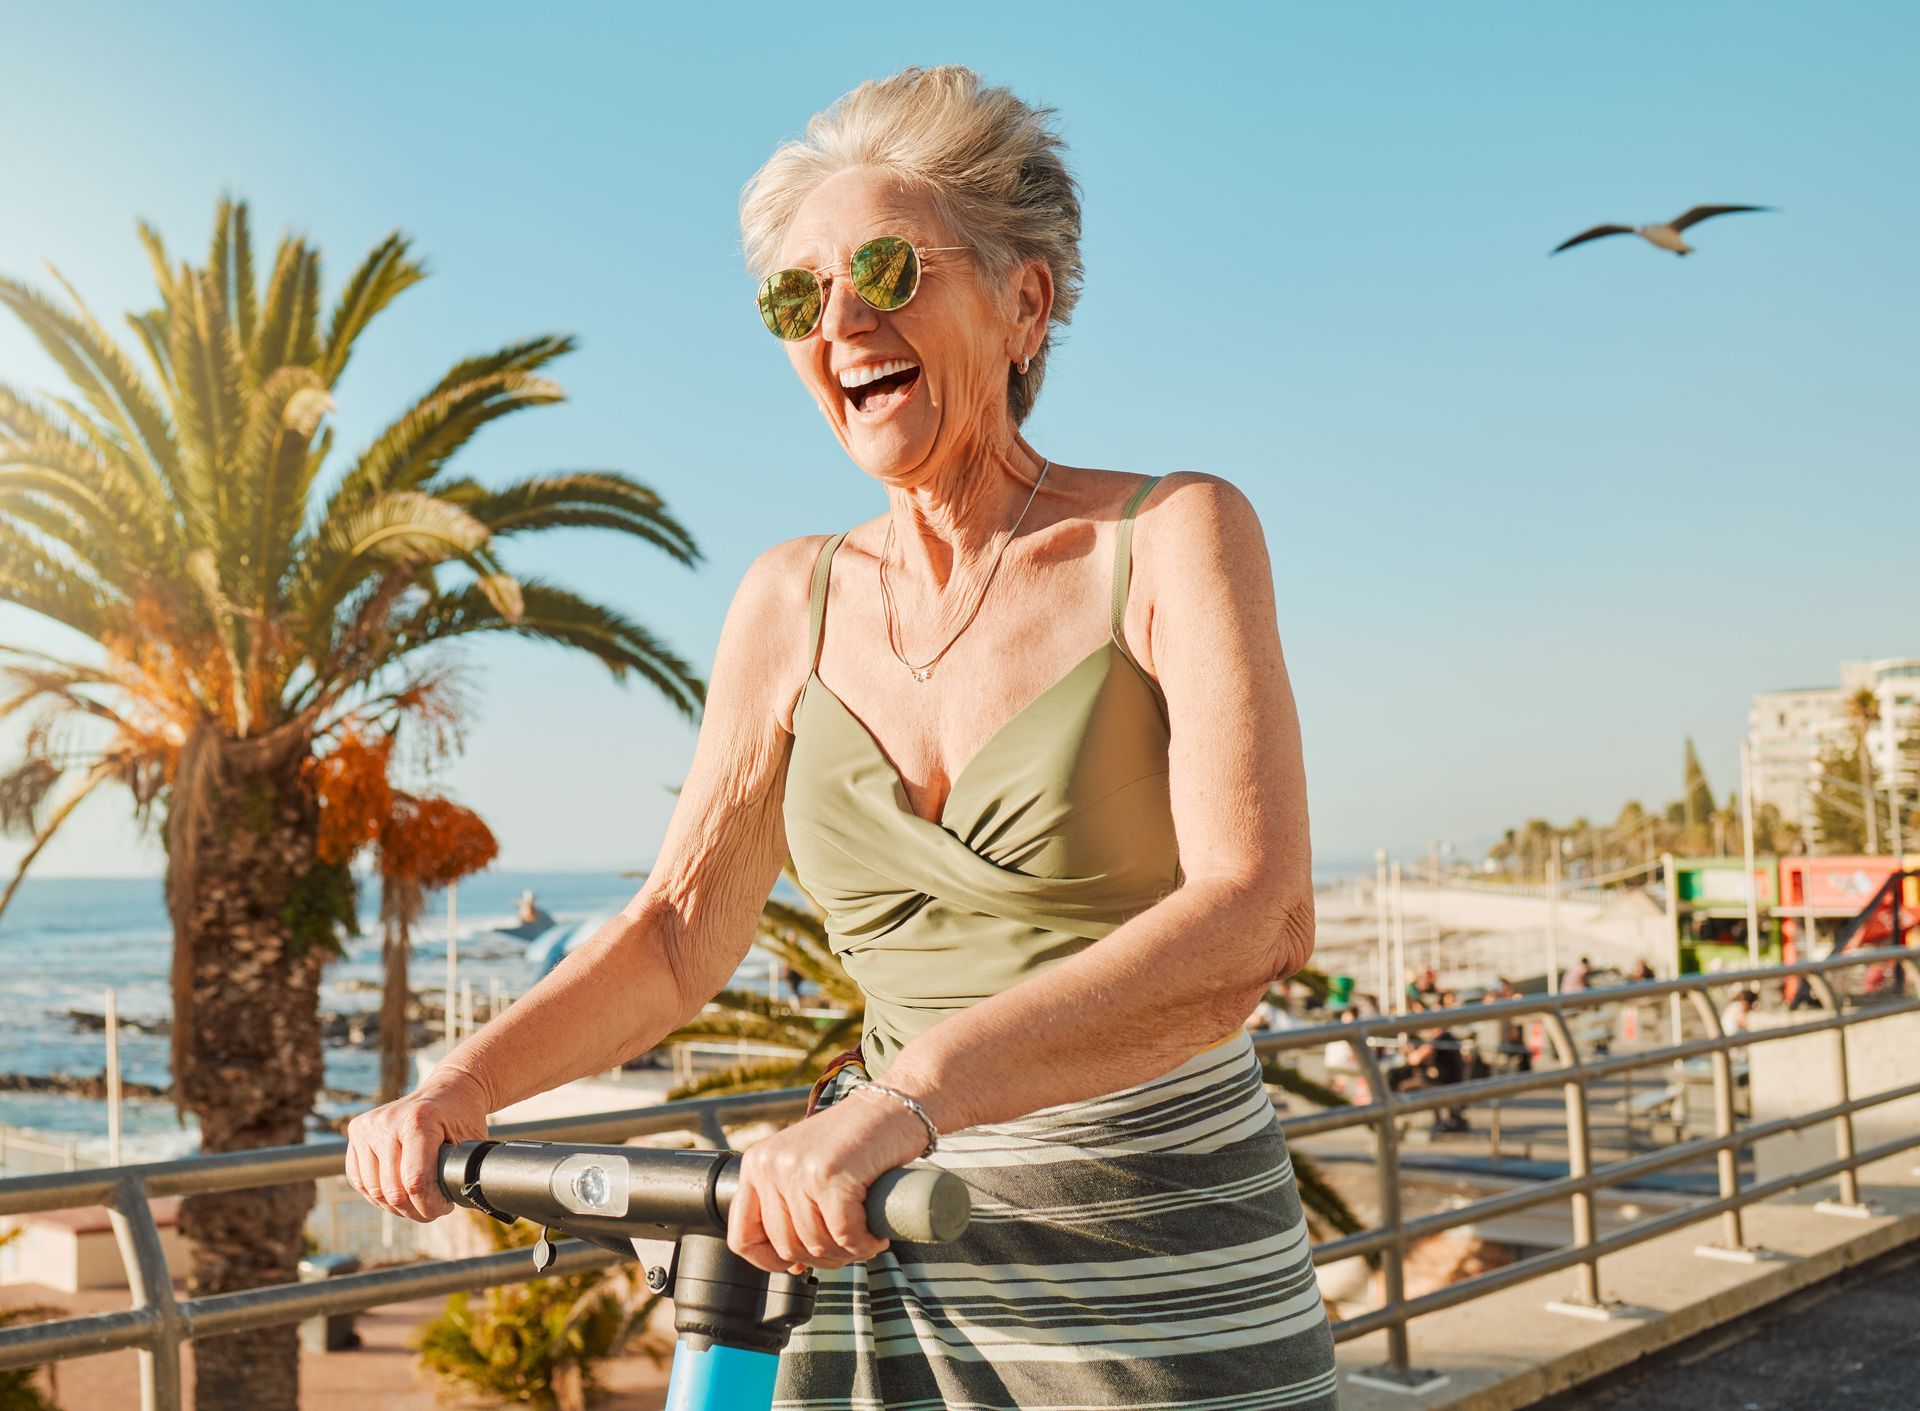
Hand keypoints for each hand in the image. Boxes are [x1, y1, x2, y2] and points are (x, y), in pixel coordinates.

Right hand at [344, 1068, 491, 1222]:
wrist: (448, 1089)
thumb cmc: (462, 1116)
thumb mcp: (474, 1140)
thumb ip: (467, 1170)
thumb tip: (465, 1201)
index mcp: (418, 1121)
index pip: (415, 1181)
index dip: (429, 1205)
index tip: (445, 1208)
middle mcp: (387, 1122)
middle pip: (393, 1190)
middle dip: (415, 1210)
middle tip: (433, 1210)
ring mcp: (368, 1126)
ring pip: (374, 1190)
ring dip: (396, 1207)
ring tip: (417, 1204)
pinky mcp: (357, 1131)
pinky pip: (359, 1179)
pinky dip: (377, 1195)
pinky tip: (397, 1196)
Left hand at [726, 1084, 930, 1274]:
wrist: (893, 1106)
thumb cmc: (853, 1142)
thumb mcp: (805, 1167)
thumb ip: (789, 1208)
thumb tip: (791, 1267)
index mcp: (756, 1164)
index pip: (742, 1238)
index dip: (770, 1262)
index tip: (799, 1262)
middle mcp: (771, 1165)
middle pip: (785, 1247)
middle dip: (821, 1258)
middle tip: (848, 1246)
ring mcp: (799, 1169)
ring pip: (816, 1245)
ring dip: (846, 1253)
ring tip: (864, 1239)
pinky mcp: (831, 1175)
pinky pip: (844, 1235)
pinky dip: (864, 1245)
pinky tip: (875, 1237)